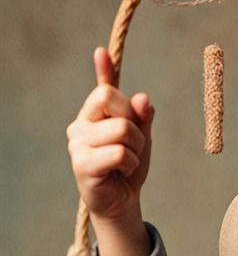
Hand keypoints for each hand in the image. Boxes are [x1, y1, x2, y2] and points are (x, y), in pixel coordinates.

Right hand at [65, 46, 154, 221]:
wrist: (122, 203)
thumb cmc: (129, 168)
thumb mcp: (141, 138)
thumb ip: (141, 118)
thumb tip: (142, 97)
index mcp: (92, 115)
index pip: (102, 89)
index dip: (105, 72)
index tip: (102, 52)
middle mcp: (79, 126)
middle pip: (110, 99)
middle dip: (134, 120)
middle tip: (135, 143)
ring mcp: (77, 145)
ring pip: (122, 129)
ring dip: (137, 147)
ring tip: (129, 161)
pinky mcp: (82, 165)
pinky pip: (119, 152)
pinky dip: (131, 162)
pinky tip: (123, 171)